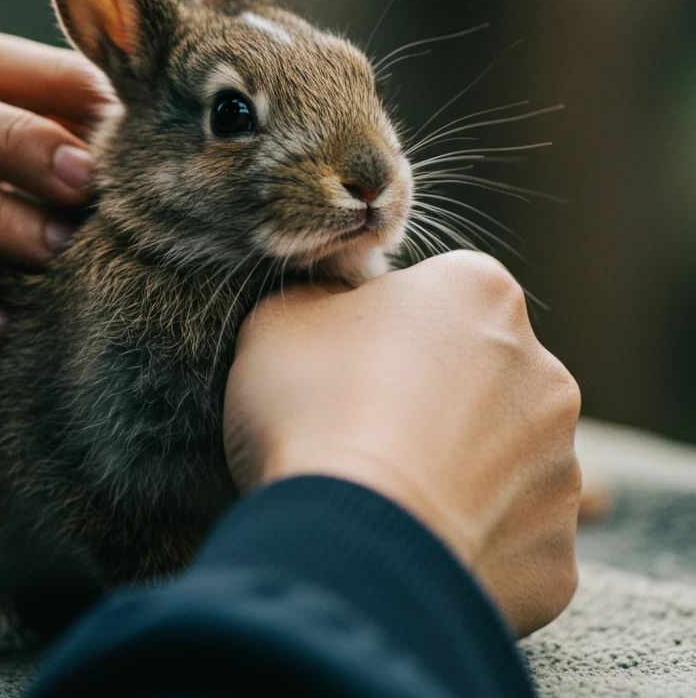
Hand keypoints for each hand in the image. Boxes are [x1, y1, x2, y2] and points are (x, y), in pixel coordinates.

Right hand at [225, 251, 581, 636]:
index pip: (436, 295)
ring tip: (387, 492)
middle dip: (434, 396)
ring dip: (457, 469)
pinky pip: (511, 538)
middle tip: (363, 429)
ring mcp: (561, 466)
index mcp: (480, 292)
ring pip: (502, 458)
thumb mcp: (281, 320)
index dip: (384, 328)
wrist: (346, 543)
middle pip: (480, 373)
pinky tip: (415, 542)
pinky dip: (470, 541)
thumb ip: (322, 299)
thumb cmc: (314, 410)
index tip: (346, 363)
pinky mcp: (555, 552)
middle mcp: (544, 371)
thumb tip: (334, 313)